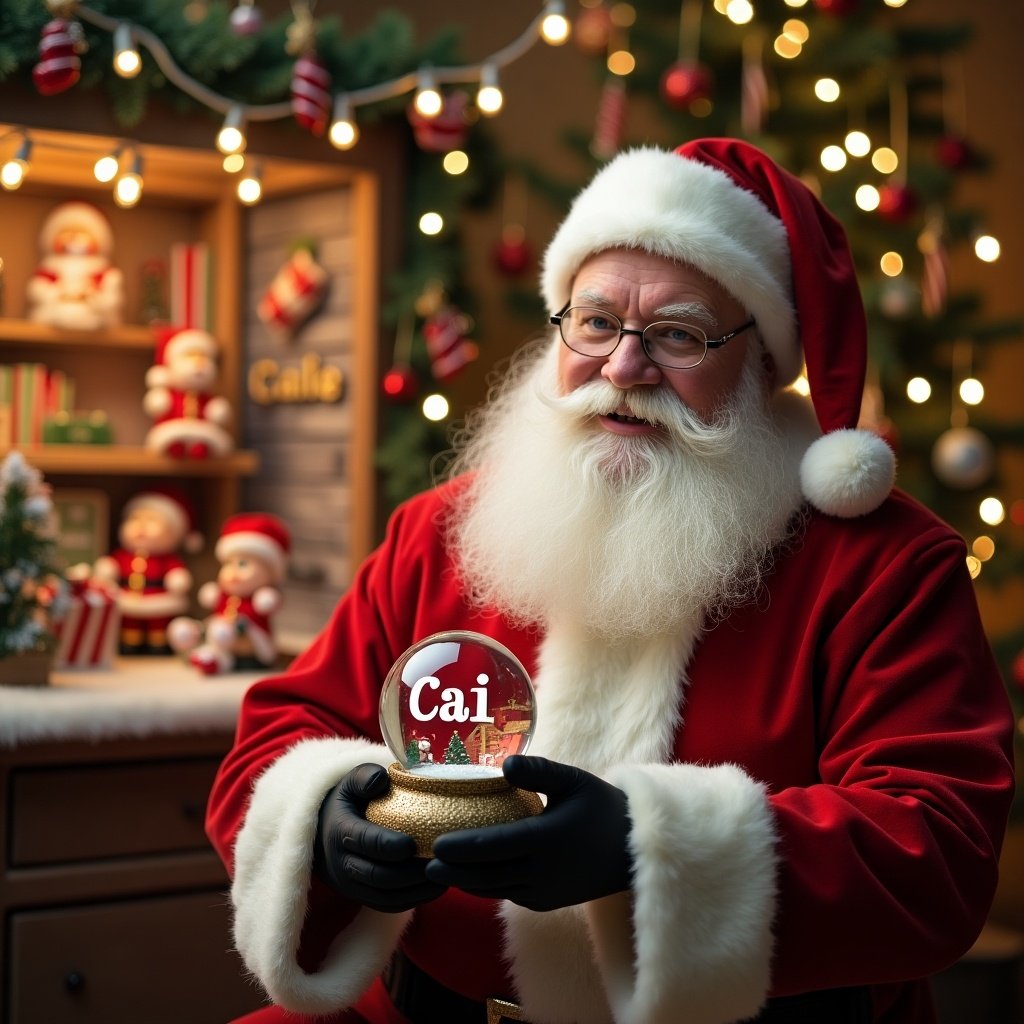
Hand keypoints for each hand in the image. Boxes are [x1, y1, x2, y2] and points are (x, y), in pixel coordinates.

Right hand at [314, 763, 445, 912]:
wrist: (325, 833)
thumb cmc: (349, 802)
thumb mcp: (351, 782)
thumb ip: (365, 777)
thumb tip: (380, 779)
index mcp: (340, 831)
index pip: (364, 841)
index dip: (388, 845)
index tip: (413, 843)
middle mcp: (342, 864)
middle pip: (378, 875)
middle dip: (410, 872)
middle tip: (440, 860)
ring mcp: (352, 885)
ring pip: (386, 897)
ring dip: (417, 889)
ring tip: (445, 873)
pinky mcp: (363, 898)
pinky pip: (390, 906)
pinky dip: (415, 899)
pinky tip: (437, 885)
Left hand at [425, 755, 631, 911]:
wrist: (631, 850)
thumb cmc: (600, 807)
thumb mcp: (573, 781)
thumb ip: (539, 771)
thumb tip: (505, 762)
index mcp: (546, 839)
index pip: (492, 846)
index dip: (460, 847)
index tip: (433, 843)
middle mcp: (542, 871)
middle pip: (485, 873)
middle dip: (452, 869)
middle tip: (420, 861)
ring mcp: (543, 891)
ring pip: (493, 888)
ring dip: (464, 881)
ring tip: (435, 870)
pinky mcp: (545, 901)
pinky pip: (507, 894)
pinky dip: (484, 886)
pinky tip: (467, 875)